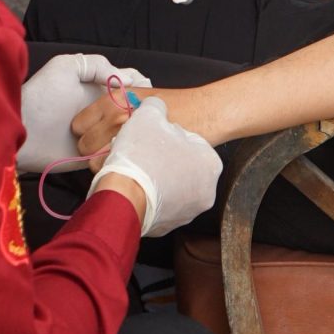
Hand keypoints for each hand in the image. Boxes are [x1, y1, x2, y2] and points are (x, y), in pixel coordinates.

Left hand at [18, 54, 150, 172]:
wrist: (21, 131)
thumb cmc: (40, 96)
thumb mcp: (65, 67)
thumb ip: (96, 64)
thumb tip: (127, 80)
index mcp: (98, 89)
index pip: (130, 84)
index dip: (142, 86)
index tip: (149, 91)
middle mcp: (103, 111)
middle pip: (135, 109)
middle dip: (143, 110)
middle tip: (145, 113)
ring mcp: (100, 133)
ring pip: (130, 131)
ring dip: (136, 129)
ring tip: (138, 128)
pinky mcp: (96, 155)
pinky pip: (117, 152)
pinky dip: (124, 148)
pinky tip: (127, 143)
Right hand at [95, 99, 222, 234]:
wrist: (123, 195)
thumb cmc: (142, 156)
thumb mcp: (149, 116)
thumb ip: (157, 108)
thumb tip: (155, 108)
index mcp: (210, 163)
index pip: (191, 141)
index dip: (168, 135)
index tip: (153, 135)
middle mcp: (206, 191)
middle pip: (181, 165)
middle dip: (162, 157)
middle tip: (143, 150)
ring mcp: (188, 212)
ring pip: (170, 187)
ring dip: (154, 177)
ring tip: (135, 167)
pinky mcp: (167, 226)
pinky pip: (158, 205)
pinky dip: (147, 195)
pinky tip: (133, 185)